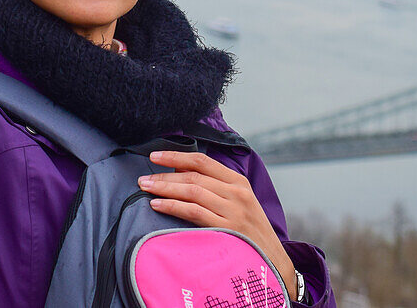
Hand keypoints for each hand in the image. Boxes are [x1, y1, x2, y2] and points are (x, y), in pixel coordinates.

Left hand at [140, 150, 296, 298]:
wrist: (272, 261)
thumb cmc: (250, 231)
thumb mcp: (239, 202)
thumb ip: (214, 186)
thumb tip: (179, 172)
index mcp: (238, 181)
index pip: (202, 161)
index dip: (176, 156)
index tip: (155, 156)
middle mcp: (237, 193)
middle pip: (193, 176)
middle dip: (164, 175)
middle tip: (143, 178)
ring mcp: (233, 211)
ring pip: (192, 191)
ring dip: (164, 188)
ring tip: (146, 189)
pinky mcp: (227, 228)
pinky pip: (194, 212)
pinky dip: (173, 206)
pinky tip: (158, 205)